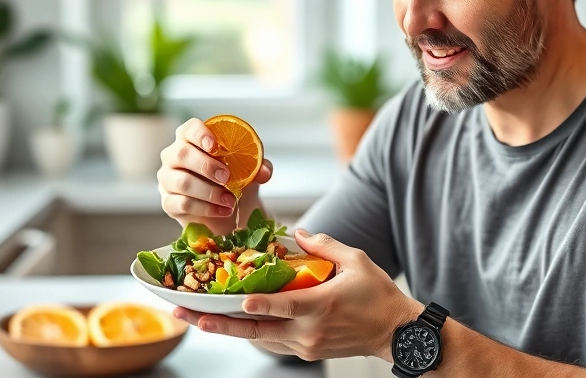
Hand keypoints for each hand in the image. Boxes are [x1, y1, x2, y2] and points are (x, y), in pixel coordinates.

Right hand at [158, 118, 272, 234]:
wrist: (228, 208)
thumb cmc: (233, 179)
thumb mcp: (249, 170)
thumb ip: (258, 166)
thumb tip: (264, 172)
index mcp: (191, 139)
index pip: (189, 129)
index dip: (199, 134)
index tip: (215, 145)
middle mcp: (174, 156)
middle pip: (181, 154)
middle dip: (206, 166)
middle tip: (227, 177)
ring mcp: (168, 179)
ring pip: (182, 182)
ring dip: (209, 192)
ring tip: (230, 201)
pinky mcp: (168, 202)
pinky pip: (182, 204)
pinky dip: (206, 208)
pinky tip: (223, 210)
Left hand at [173, 229, 422, 361]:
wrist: (395, 333)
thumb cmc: (378, 295)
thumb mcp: (356, 261)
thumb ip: (325, 245)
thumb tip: (297, 233)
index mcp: (322, 307)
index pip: (283, 306)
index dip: (259, 303)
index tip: (236, 299)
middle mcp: (309, 331)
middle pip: (258, 330)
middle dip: (220, 322)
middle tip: (190, 315)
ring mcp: (306, 345)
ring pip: (260, 338)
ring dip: (228, 329)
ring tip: (198, 319)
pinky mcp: (306, 351)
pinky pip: (272, 342)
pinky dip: (251, 333)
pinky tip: (229, 324)